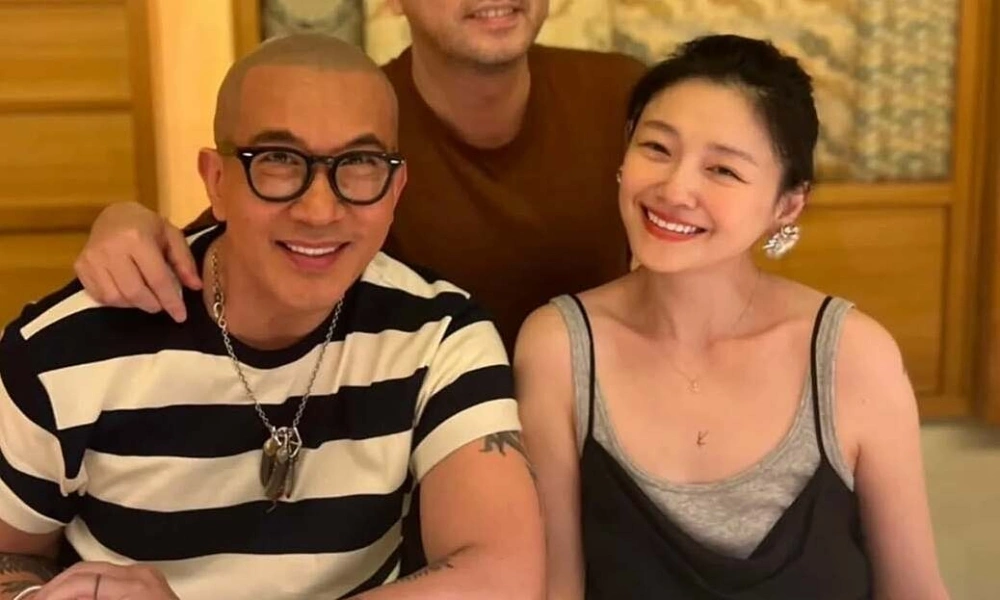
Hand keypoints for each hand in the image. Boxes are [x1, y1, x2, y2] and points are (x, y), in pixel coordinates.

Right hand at [32, 562, 178, 599]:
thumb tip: (61, 598)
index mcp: (134, 586)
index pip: (83, 581)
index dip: (54, 594)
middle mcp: (139, 573)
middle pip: (85, 570)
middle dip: (56, 587)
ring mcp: (144, 574)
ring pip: (95, 572)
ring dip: (69, 587)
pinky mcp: (145, 580)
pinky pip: (108, 578)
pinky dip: (87, 588)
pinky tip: (74, 598)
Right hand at [74, 202, 201, 321]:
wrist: (113, 215)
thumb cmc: (146, 226)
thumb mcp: (172, 236)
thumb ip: (185, 261)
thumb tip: (196, 287)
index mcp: (137, 238)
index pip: (157, 279)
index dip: (170, 301)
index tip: (180, 316)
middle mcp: (111, 249)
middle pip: (135, 292)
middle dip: (153, 304)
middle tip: (162, 304)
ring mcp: (92, 258)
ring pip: (116, 298)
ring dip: (135, 304)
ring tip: (146, 297)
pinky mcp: (80, 266)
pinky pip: (100, 296)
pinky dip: (117, 302)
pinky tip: (127, 293)